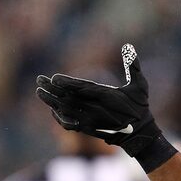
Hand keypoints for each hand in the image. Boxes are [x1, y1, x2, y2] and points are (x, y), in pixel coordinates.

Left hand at [36, 44, 161, 157]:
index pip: (83, 89)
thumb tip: (129, 47)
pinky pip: (68, 124)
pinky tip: (52, 108)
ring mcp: (91, 120)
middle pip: (70, 99)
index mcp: (108, 97)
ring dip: (51, 101)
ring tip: (40, 91)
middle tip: (40, 80)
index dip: (67, 84)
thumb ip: (133, 66)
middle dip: (53, 89)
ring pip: (66, 111)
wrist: (139, 134)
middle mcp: (97, 109)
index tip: (54, 78)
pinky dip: (58, 116)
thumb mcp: (140, 86)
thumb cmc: (140, 107)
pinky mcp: (88, 129)